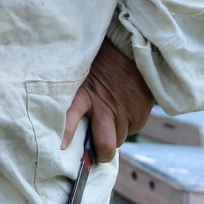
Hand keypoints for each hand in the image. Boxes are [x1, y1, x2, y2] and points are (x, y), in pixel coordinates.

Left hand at [63, 39, 153, 161]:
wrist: (133, 49)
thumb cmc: (102, 60)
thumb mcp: (82, 72)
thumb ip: (76, 93)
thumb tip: (65, 113)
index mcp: (84, 93)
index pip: (71, 116)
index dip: (67, 133)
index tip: (62, 147)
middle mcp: (104, 106)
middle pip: (104, 143)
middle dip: (101, 153)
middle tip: (96, 154)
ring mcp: (124, 112)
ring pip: (118, 140)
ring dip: (113, 136)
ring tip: (108, 121)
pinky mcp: (140, 114)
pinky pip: (131, 130)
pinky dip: (126, 126)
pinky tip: (122, 111)